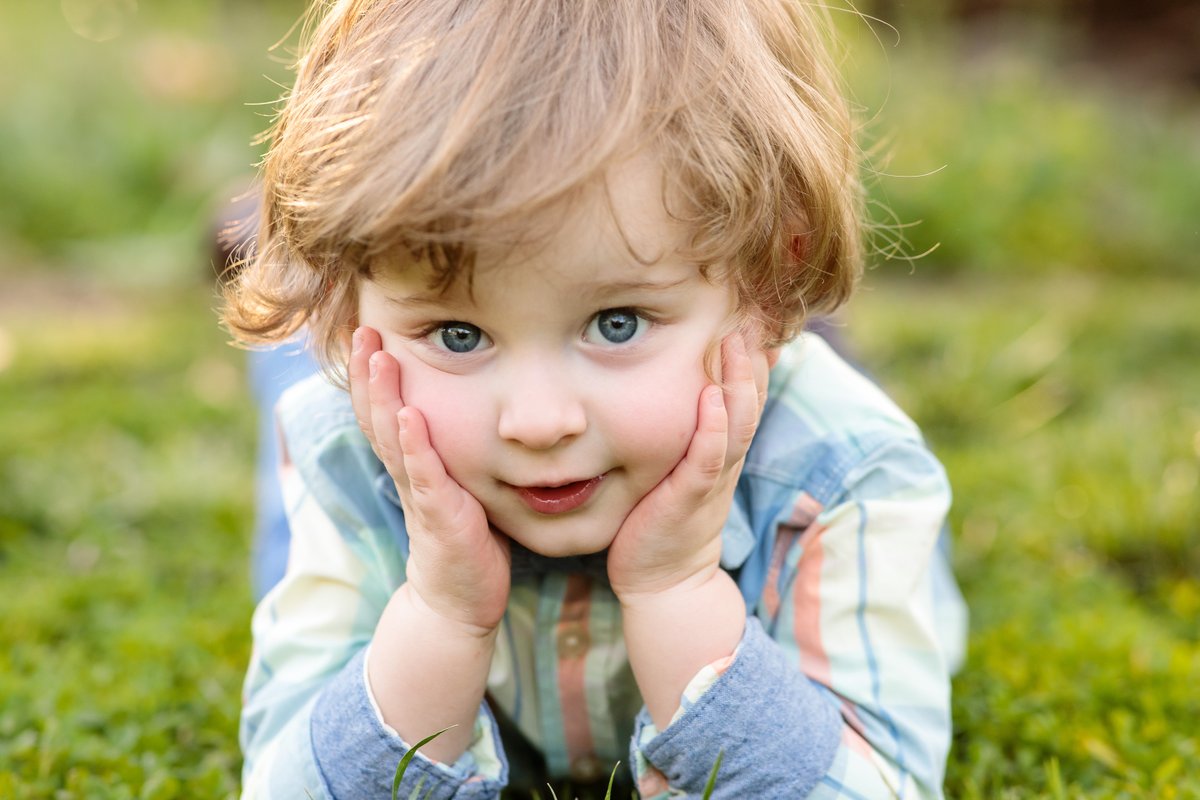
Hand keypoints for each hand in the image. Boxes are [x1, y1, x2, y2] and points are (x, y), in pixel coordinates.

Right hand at [349, 326, 510, 635]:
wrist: (461, 599)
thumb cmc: (466, 537)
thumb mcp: (459, 483)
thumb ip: (453, 450)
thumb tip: (470, 404)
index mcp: (412, 463)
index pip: (385, 409)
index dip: (373, 372)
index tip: (368, 330)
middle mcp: (408, 473)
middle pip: (377, 414)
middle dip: (369, 371)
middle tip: (361, 328)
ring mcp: (420, 493)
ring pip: (392, 437)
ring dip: (384, 395)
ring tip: (379, 356)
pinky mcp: (439, 515)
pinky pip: (423, 475)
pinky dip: (414, 445)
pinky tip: (409, 416)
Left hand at [607, 332, 768, 601]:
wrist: (663, 582)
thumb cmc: (661, 519)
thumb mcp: (679, 467)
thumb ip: (686, 431)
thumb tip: (683, 389)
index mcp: (722, 449)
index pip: (746, 393)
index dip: (753, 355)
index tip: (755, 311)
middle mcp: (724, 459)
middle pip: (750, 399)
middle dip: (752, 356)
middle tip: (753, 311)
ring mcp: (710, 479)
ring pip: (736, 423)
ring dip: (738, 381)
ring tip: (737, 340)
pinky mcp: (689, 499)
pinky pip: (707, 459)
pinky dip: (712, 428)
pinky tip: (711, 398)